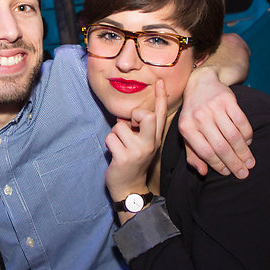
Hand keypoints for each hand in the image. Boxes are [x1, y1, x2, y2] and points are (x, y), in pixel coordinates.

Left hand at [105, 80, 166, 197]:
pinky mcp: (124, 157)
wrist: (129, 188)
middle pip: (147, 116)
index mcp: (156, 137)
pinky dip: (109, 144)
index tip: (160, 81)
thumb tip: (129, 116)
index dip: (160, 97)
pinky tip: (115, 154)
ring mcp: (138, 151)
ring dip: (115, 135)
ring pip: (120, 127)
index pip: (160, 114)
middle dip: (135, 115)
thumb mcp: (143, 144)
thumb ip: (140, 129)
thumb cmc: (133, 161)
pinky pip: (110, 138)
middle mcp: (150, 143)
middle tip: (131, 126)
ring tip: (120, 146)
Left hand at [179, 66, 253, 177]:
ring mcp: (213, 108)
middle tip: (244, 173)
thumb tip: (203, 172)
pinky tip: (248, 142)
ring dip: (244, 152)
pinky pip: (241, 121)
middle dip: (234, 162)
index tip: (228, 173)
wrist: (200, 83)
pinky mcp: (227, 100)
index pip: (205, 152)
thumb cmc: (193, 114)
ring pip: (233, 136)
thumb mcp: (187, 133)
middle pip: (221, 146)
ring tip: (250, 162)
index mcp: (186, 128)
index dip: (218, 165)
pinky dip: (247, 134)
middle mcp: (199, 117)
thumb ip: (192, 154)